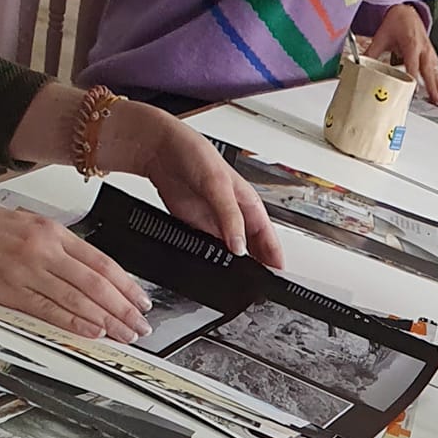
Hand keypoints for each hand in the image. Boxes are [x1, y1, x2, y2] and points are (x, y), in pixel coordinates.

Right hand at [0, 185, 149, 341]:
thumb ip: (64, 245)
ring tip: (124, 333)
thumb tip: (93, 268)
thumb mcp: (32, 222)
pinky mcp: (9, 291)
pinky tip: (92, 332)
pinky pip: (49, 310)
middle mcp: (45, 251)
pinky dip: (74, 323)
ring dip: (107, 320)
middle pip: (97, 285)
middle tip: (141, 325)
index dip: (128, 286)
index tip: (142, 301)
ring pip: (78, 300)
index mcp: (54, 233)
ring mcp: (27, 272)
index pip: (104, 264)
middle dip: (124, 309)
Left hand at [98, 104, 283, 268]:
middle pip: (253, 249)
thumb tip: (240, 247)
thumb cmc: (194, 153)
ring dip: (234, 266)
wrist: (158, 149)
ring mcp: (215, 222)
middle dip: (257, 267)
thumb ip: (230, 218)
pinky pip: (207, 248)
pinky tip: (211, 270)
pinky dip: (211, 260)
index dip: (275, 258)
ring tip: (237, 284)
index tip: (278, 278)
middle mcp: (235, 215)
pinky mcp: (195, 226)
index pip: (268, 238)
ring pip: (231, 252)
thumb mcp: (218, 185)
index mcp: (249, 204)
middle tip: (258, 287)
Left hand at [366, 2, 437, 104]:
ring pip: (436, 73)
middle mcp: (423, 49)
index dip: (414, 78)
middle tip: (435, 101)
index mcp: (411, 44)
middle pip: (428, 72)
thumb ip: (371, 52)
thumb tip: (358, 64)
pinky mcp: (432, 56)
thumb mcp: (381, 36)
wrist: (407, 12)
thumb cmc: (397, 22)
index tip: (414, 91)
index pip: (413, 65)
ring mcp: (429, 52)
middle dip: (432, 88)